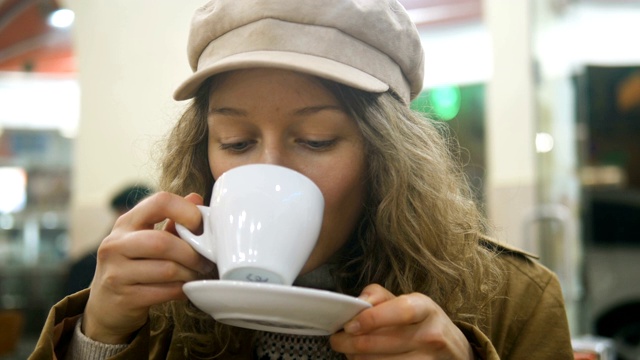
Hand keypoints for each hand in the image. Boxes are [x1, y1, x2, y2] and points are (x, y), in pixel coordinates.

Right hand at [82, 192, 213, 343]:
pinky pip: (164, 292)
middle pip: (163, 242)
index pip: (160, 202)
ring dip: (190, 273)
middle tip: (206, 260)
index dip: (188, 212)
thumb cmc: (134, 266)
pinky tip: (185, 288)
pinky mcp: (123, 298)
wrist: (106, 306)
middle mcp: (115, 244)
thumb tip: (196, 199)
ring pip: (167, 269)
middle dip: (191, 253)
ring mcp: (116, 272)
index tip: (201, 227)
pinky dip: (181, 290)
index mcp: (126, 222)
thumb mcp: (147, 239)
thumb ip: (172, 221)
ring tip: (197, 275)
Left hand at [330, 284, 473, 358]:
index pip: (401, 311)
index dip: (372, 319)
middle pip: (384, 342)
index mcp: (426, 309)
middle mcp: (431, 335)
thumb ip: (380, 297)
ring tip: (350, 352)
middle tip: (337, 340)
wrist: (455, 351)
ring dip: (357, 359)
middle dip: (352, 343)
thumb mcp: (409, 302)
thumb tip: (358, 301)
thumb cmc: (423, 323)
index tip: (349, 325)